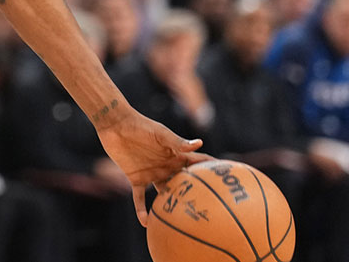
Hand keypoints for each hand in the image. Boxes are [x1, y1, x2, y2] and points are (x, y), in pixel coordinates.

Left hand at [95, 111, 210, 225]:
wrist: (116, 125)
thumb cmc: (141, 125)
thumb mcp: (160, 134)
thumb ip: (177, 142)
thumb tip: (200, 144)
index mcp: (176, 155)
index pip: (199, 164)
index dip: (213, 171)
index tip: (232, 181)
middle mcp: (167, 167)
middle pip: (185, 184)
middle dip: (196, 196)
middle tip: (209, 212)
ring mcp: (152, 174)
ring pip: (165, 195)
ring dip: (172, 207)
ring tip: (182, 223)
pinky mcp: (136, 179)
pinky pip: (139, 198)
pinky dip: (141, 210)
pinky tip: (145, 223)